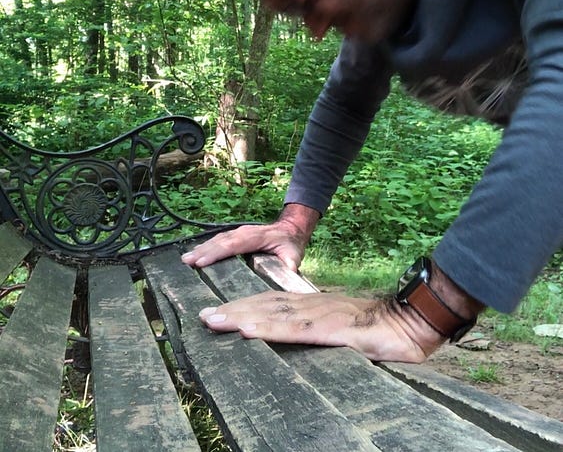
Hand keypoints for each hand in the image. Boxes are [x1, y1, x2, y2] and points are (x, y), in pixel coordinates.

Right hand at [182, 219, 307, 271]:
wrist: (291, 230)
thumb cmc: (290, 245)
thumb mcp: (294, 255)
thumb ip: (290, 265)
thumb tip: (286, 274)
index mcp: (257, 237)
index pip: (234, 244)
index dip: (217, 253)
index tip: (202, 262)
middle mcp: (245, 232)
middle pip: (221, 242)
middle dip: (203, 251)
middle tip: (187, 261)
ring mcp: (239, 233)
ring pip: (217, 240)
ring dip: (202, 248)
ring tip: (186, 259)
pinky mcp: (235, 236)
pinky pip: (218, 240)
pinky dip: (206, 246)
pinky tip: (195, 254)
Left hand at [198, 291, 445, 362]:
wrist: (415, 320)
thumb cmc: (384, 328)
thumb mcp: (347, 330)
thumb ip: (323, 331)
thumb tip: (302, 339)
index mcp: (316, 306)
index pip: (273, 304)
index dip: (245, 308)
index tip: (219, 314)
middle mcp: (313, 306)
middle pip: (266, 306)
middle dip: (234, 311)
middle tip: (203, 317)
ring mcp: (322, 315)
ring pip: (274, 314)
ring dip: (241, 317)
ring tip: (214, 321)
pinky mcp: (333, 329)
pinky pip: (296, 329)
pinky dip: (269, 329)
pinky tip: (249, 330)